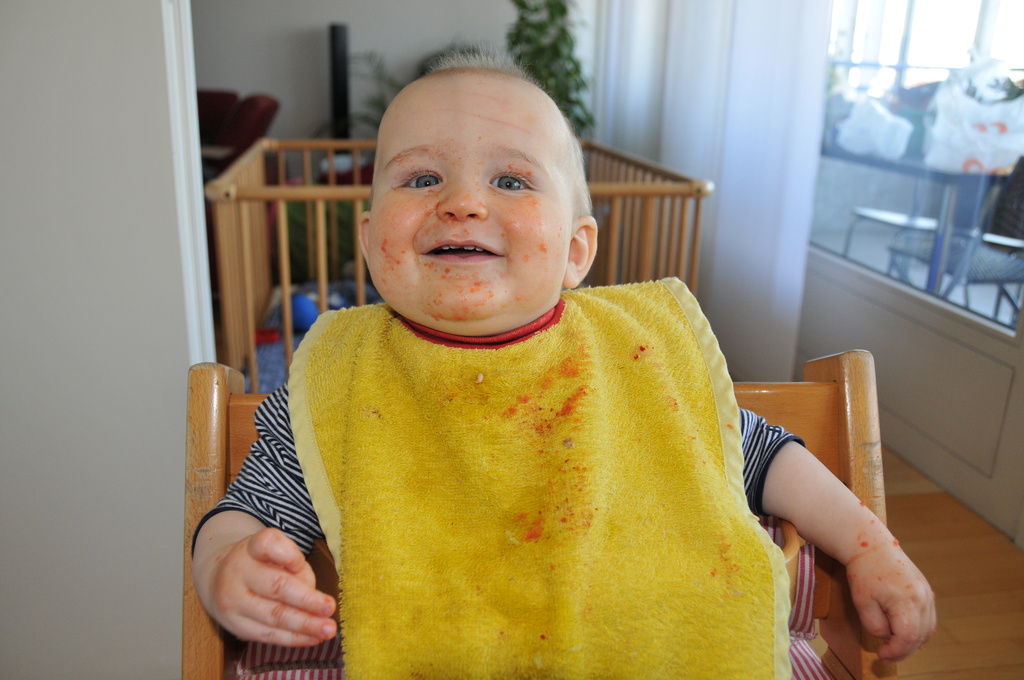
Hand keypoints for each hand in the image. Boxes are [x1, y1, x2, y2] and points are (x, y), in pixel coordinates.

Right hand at [206, 527, 336, 645]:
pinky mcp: (235, 625)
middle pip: (275, 586)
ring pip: (274, 616)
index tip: (300, 563)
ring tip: (327, 629)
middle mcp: (238, 571)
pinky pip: (268, 635)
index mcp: (251, 547)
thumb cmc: (261, 564)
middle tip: (329, 607)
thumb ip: (298, 570)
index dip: (286, 554)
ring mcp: (233, 600)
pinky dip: (293, 638)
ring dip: (305, 625)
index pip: (267, 543)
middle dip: (306, 600)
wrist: (220, 578)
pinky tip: (312, 638)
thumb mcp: (279, 554)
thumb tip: (314, 601)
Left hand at [845, 537, 935, 661]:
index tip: (882, 655)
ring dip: (913, 642)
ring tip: (894, 646)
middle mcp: (922, 598)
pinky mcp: (926, 590)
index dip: (896, 652)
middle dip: (903, 650)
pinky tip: (906, 635)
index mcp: (907, 600)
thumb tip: (888, 638)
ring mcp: (927, 593)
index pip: (908, 637)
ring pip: (927, 629)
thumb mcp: (862, 602)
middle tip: (886, 655)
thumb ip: (875, 625)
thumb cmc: (864, 572)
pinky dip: (919, 630)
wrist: (871, 546)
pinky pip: (928, 618)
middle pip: (920, 635)